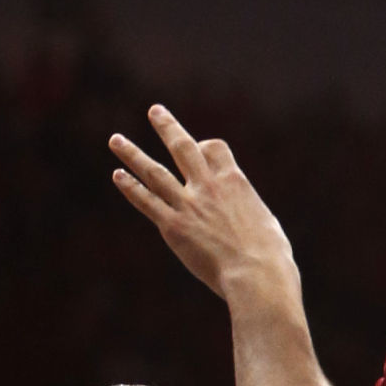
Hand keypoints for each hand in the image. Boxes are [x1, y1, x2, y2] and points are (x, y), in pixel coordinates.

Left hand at [109, 106, 295, 300]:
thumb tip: (248, 221)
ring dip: (133, 154)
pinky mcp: (173, 227)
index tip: (200, 149)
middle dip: (167, 127)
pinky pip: (147, 202)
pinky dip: (131, 188)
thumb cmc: (270, 255)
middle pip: (183, 146)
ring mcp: (188, 205)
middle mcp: (208, 186)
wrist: (256, 275)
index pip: (213, 148)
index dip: (205, 146)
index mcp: (234, 180)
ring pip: (155, 172)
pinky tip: (118, 176)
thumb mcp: (264, 222)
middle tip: (154, 110)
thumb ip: (248, 212)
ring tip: (115, 139)